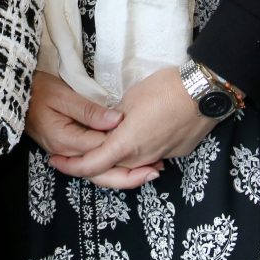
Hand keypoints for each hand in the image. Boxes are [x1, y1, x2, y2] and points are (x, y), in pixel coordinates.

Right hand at [25, 71, 160, 188]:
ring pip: (97, 172)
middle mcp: (67, 153)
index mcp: (67, 140)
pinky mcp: (69, 148)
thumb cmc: (38, 91)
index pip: (102, 150)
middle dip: (129, 176)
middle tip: (156, 172)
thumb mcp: (63, 96)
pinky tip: (128, 164)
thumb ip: (90, 111)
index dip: (127, 151)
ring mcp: (66, 153)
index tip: (151, 149)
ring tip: (149, 171)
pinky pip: (92, 163)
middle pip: (101, 172)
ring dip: (123, 175)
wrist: (15, 94)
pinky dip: (111, 167)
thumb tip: (117, 121)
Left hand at [50, 68, 215, 187]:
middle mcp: (141, 157)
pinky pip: (152, 158)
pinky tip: (139, 141)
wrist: (203, 92)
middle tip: (75, 156)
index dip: (70, 166)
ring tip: (105, 147)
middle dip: (92, 164)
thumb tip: (109, 126)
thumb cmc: (163, 90)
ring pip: (132, 165)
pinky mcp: (176, 152)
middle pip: (110, 169)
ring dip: (117, 160)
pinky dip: (140, 155)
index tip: (55, 161)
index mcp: (124, 145)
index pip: (90, 165)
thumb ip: (114, 118)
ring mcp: (161, 156)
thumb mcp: (130, 99)